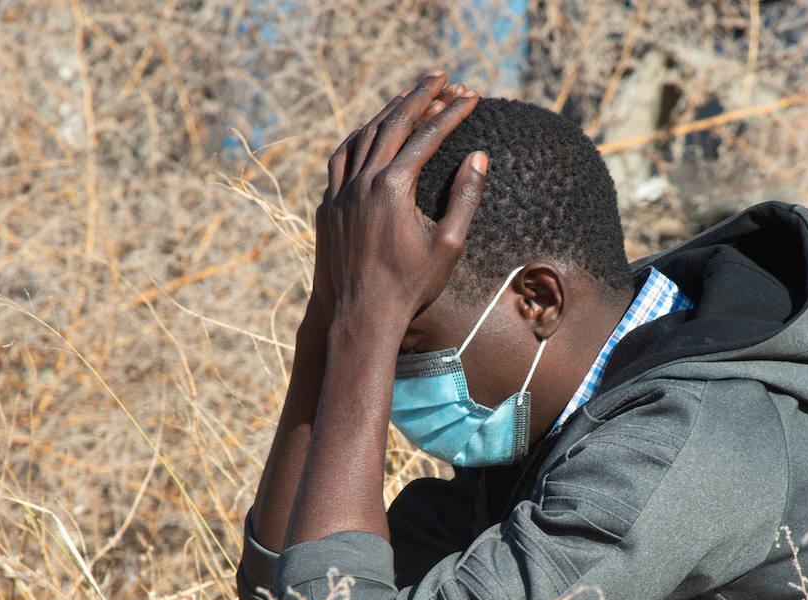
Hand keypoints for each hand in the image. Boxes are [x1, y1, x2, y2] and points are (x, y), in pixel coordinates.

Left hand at [322, 72, 486, 338]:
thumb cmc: (411, 286)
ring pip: (363, 135)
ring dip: (388, 111)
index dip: (451, 112)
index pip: (427, 135)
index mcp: (393, 187)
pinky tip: (369, 133)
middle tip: (443, 76)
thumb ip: (464, 197)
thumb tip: (479, 157)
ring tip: (409, 96)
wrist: (363, 316)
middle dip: (420, 95)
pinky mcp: (329, 206)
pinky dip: (358, 138)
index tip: (471, 96)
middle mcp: (362, 182)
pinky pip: (341, 159)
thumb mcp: (448, 244)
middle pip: (393, 123)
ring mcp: (340, 192)